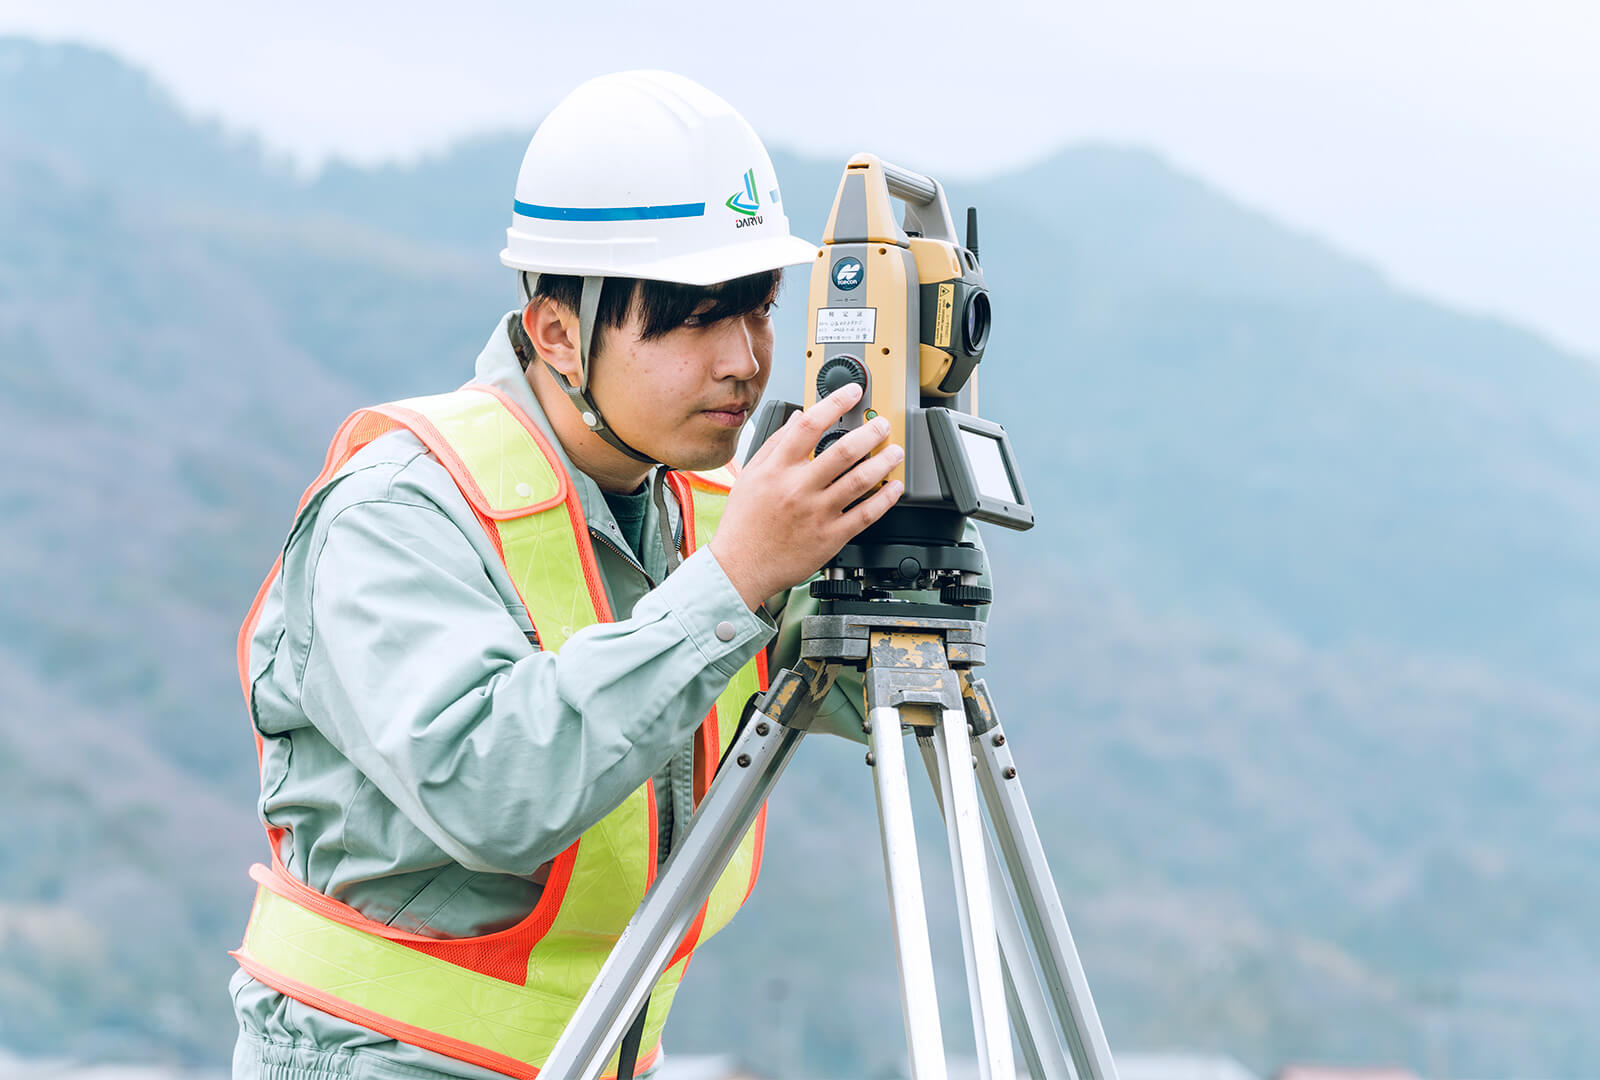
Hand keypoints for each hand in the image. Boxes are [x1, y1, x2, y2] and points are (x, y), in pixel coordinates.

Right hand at [710, 383, 903, 609]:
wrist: (740, 567)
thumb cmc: (743, 524)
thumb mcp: (750, 475)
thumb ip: (775, 443)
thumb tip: (797, 418)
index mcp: (777, 469)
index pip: (810, 424)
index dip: (835, 402)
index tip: (852, 393)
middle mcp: (798, 488)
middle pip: (843, 450)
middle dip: (871, 432)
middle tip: (883, 424)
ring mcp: (817, 513)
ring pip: (859, 480)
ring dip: (883, 462)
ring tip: (895, 451)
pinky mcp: (830, 537)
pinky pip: (865, 514)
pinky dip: (885, 498)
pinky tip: (894, 487)